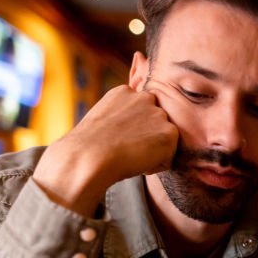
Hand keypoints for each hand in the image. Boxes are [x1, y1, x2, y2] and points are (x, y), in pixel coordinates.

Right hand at [32, 84, 179, 215]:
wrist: (89, 157)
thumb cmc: (88, 148)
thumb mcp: (102, 121)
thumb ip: (122, 118)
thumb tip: (130, 133)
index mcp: (125, 92)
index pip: (141, 112)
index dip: (133, 131)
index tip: (118, 139)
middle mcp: (145, 97)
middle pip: (155, 125)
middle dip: (145, 138)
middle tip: (124, 149)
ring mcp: (159, 114)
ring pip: (163, 141)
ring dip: (151, 152)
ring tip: (129, 155)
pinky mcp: (169, 132)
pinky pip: (167, 158)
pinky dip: (155, 166)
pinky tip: (136, 162)